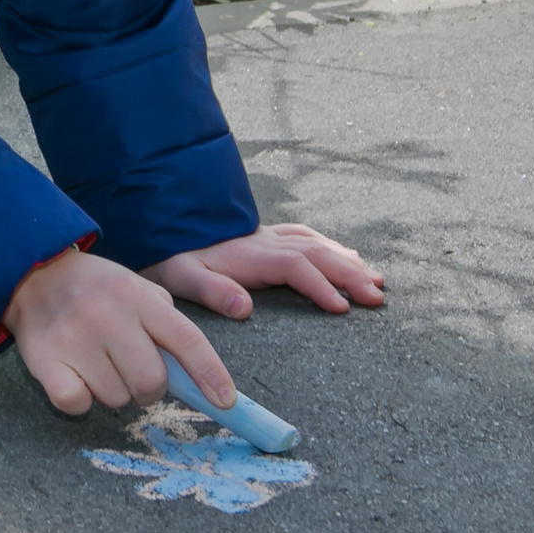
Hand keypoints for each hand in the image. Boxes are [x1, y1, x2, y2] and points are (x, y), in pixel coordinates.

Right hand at [3, 247, 234, 415]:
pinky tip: (73, 376)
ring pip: (116, 398)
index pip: (186, 340)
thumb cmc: (96, 289)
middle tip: (129, 370)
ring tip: (95, 363)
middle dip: (148, 387)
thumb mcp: (137, 287)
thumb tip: (203, 376)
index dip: (211, 374)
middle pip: (151, 381)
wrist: (31, 272)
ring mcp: (74, 337)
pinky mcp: (44, 359)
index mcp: (136, 295)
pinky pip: (77, 404)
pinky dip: (79, 400)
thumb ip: (168, 322)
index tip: (224, 402)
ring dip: (112, 390)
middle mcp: (107, 314)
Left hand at [143, 222, 385, 319]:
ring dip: (348, 260)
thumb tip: (246, 307)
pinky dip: (332, 246)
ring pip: (316, 243)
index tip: (343, 308)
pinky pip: (307, 237)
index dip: (320, 286)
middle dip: (350, 274)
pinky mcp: (263, 237)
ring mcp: (265, 237)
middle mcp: (263, 241)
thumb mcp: (181, 277)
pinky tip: (347, 255)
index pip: (295, 266)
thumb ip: (212, 290)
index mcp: (248, 254)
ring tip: (376, 281)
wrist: (156, 224)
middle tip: (378, 298)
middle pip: (316, 252)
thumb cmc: (169, 257)